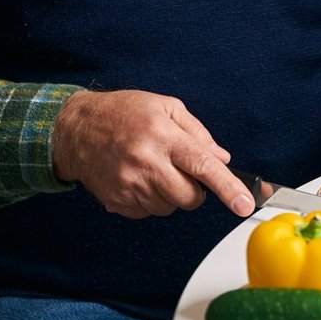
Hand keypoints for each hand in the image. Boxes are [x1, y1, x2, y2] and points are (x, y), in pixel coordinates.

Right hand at [51, 90, 255, 218]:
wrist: (75, 128)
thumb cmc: (124, 113)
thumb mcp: (166, 107)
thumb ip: (198, 133)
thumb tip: (222, 159)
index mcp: (164, 137)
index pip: (203, 166)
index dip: (228, 187)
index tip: (245, 204)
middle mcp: (147, 163)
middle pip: (189, 198)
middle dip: (194, 190)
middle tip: (179, 169)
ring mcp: (130, 185)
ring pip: (169, 208)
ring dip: (169, 194)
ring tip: (153, 169)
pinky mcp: (117, 201)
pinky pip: (148, 213)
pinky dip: (150, 200)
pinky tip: (138, 178)